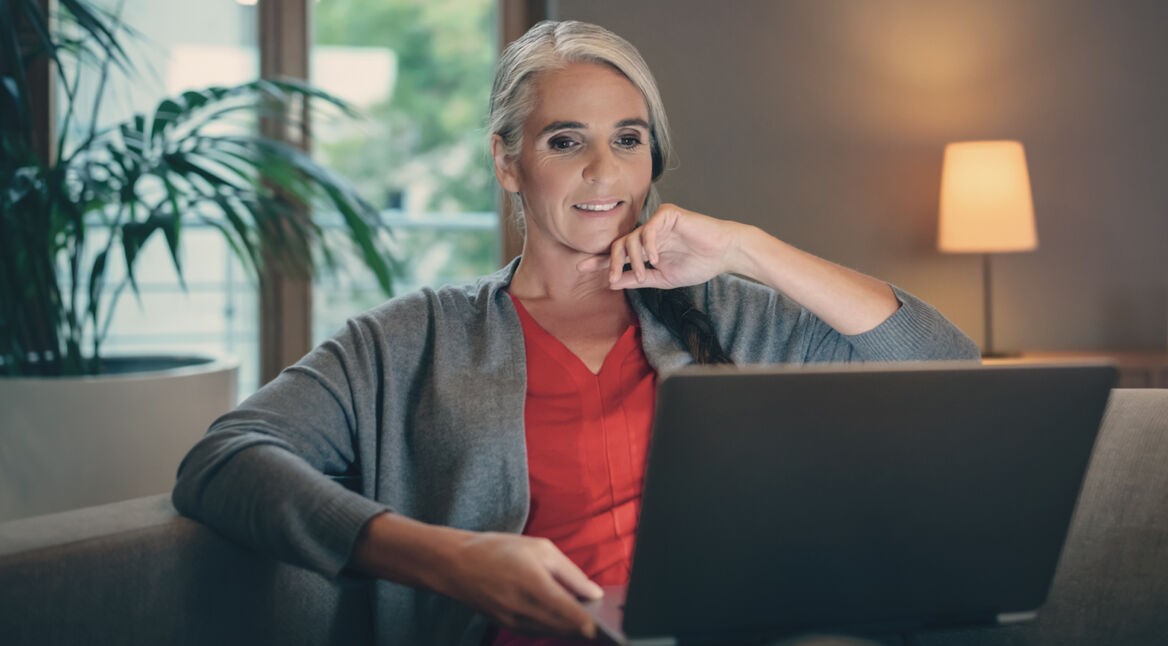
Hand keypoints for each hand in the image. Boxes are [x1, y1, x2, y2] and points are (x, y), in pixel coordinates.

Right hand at [441, 532, 602, 638]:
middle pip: (565, 628)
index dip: (591, 624)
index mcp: (535, 586)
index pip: (571, 615)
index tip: (605, 623)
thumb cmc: (498, 549)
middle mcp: (524, 609)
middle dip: (584, 626)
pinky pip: (537, 632)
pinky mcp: (507, 625)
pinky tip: (561, 618)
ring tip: (584, 617)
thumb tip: (594, 593)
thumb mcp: (539, 549)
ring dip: (569, 628)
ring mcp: (514, 621)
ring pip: (552, 633)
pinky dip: (552, 627)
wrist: (455, 565)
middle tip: (601, 619)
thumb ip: (570, 573)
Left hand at [577, 203, 746, 289]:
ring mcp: (658, 222)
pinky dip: (649, 244)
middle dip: (612, 261)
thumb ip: (637, 278)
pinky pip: (649, 228)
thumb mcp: (662, 278)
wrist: (723, 254)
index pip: (619, 251)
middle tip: (612, 277)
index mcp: (646, 247)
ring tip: (642, 271)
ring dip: (633, 258)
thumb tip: (611, 282)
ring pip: (632, 237)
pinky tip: (655, 258)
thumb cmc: (697, 264)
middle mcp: (649, 233)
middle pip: (620, 243)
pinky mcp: (669, 214)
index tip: (582, 268)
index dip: (601, 260)